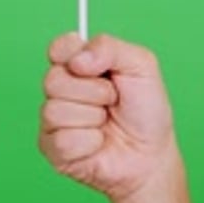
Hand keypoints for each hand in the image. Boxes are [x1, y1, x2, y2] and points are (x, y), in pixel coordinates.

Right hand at [38, 33, 175, 201]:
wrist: (151, 154)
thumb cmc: (146, 109)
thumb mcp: (141, 65)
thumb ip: (110, 48)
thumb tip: (77, 60)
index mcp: (80, 63)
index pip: (58, 48)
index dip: (71, 54)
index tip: (94, 66)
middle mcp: (63, 88)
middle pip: (53, 79)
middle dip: (93, 91)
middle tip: (112, 99)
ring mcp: (54, 119)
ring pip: (55, 110)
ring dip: (92, 117)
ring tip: (106, 121)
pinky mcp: (52, 149)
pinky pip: (62, 140)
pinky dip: (89, 142)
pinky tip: (99, 143)